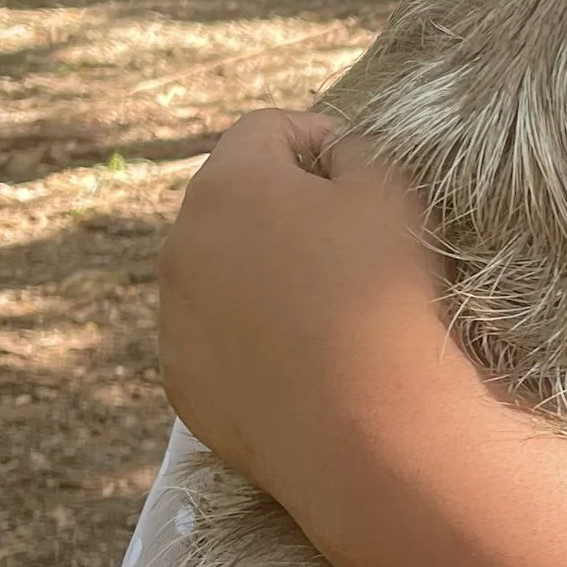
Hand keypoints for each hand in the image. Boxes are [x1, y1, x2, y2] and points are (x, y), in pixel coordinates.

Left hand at [158, 110, 446, 492]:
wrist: (370, 435)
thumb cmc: (387, 299)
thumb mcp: (393, 194)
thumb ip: (355, 152)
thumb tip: (329, 158)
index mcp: (226, 185)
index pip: (268, 130)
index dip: (323, 144)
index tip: (364, 184)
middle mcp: (180, 246)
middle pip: (235, 204)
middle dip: (285, 215)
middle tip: (352, 254)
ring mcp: (173, 320)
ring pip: (220, 276)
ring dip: (265, 280)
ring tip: (329, 318)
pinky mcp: (183, 384)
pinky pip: (217, 342)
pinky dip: (253, 343)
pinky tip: (306, 367)